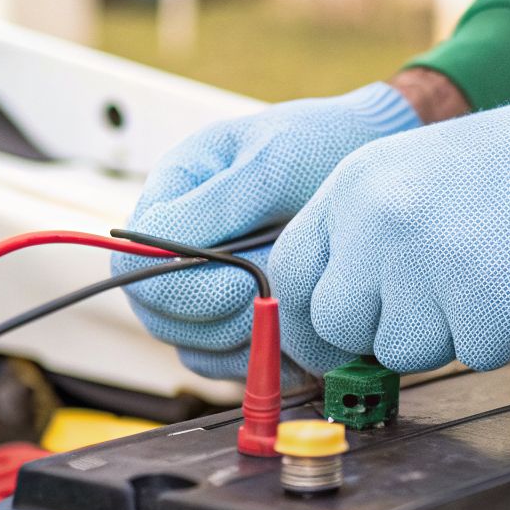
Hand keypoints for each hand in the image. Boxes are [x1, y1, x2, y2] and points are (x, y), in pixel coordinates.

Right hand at [117, 83, 418, 379]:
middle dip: (215, 317)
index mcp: (174, 196)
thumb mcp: (274, 160)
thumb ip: (220, 203)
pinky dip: (260, 357)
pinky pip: (229, 362)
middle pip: (158, 314)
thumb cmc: (323, 147)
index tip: (235, 283)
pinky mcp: (240, 321)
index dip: (176, 285)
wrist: (377, 164)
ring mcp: (208, 288)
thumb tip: (161, 240)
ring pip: (193, 346)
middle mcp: (181, 246)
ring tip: (295, 305)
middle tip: (274, 298)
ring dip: (242, 338)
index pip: (132, 262)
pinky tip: (298, 331)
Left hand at [269, 70, 509, 373]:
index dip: (308, 319)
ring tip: (486, 274)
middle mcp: (381, 223)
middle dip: (380, 330)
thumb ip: (359, 235)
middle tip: (432, 300)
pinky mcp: (488, 305)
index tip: (333, 338)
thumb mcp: (410, 171)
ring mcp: (433, 264)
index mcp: (355, 186)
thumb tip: (327, 319)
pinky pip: (472, 356)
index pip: (290, 276)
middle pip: (339, 328)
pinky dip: (499, 334)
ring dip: (445, 333)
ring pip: (403, 353)